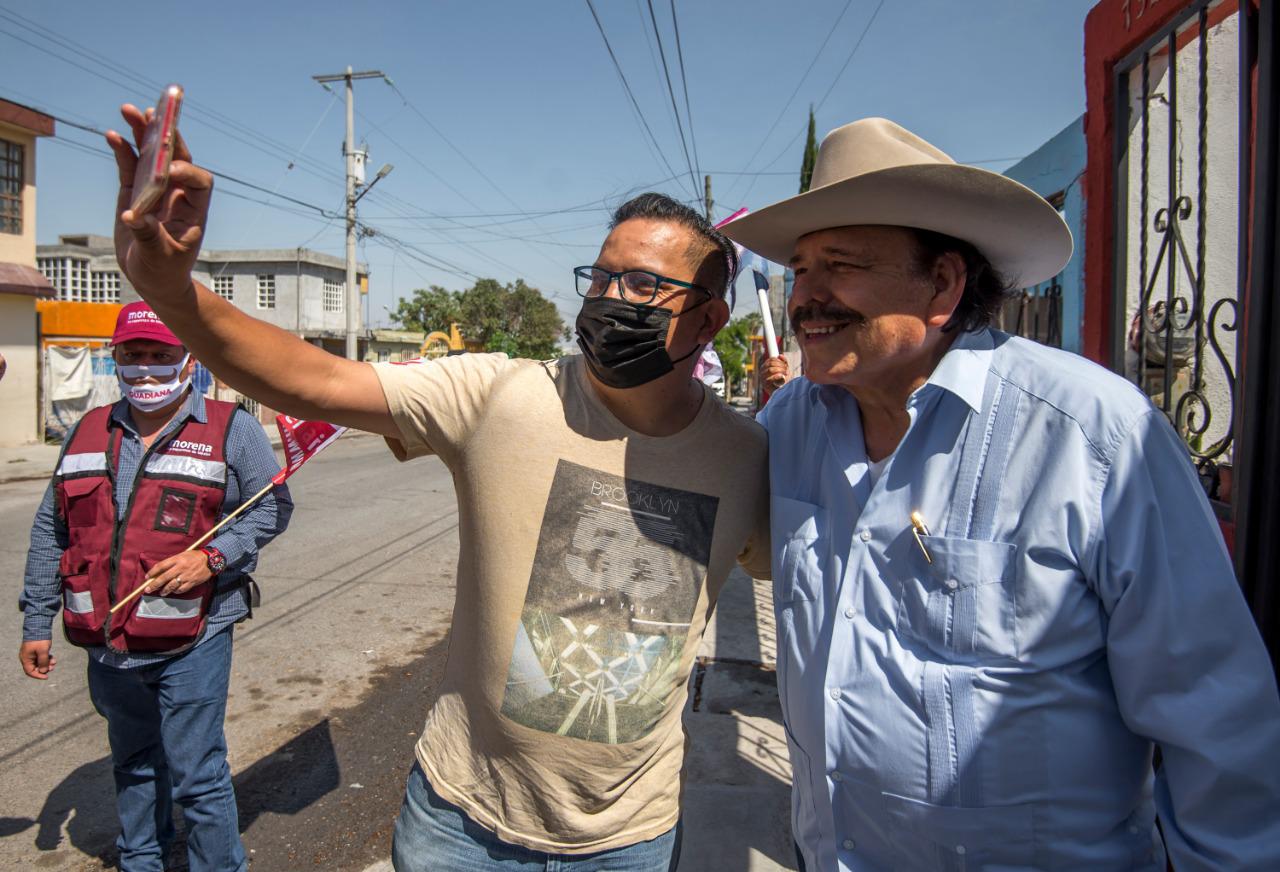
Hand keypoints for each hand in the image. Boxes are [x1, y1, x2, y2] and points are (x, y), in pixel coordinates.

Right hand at [19, 641, 55, 679]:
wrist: (39, 627)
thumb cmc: (39, 639)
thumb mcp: (43, 651)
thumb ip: (43, 662)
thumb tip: (44, 671)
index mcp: (26, 658)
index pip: (30, 671)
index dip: (38, 675)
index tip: (47, 677)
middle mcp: (27, 657)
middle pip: (35, 667)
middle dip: (45, 668)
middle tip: (53, 666)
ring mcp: (32, 653)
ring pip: (39, 662)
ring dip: (47, 663)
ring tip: (54, 661)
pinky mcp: (36, 650)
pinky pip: (41, 657)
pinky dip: (47, 659)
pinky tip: (53, 658)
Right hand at [107, 103, 212, 301]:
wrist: (152, 279)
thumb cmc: (164, 271)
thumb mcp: (159, 257)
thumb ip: (149, 236)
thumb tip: (134, 217)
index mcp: (194, 211)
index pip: (200, 181)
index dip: (188, 171)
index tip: (170, 170)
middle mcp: (177, 195)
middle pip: (176, 158)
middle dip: (165, 136)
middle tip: (152, 113)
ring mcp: (155, 191)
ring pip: (152, 157)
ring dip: (142, 133)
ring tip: (129, 110)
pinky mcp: (134, 193)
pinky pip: (130, 167)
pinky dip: (123, 150)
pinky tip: (113, 135)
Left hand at [144, 550, 212, 596]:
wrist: (211, 560)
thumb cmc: (195, 557)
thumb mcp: (182, 555)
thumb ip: (172, 562)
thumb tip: (160, 572)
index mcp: (177, 559)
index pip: (161, 566)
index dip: (152, 572)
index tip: (147, 577)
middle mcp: (181, 568)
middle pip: (163, 578)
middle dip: (154, 585)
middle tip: (148, 590)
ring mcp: (186, 576)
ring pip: (171, 586)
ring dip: (164, 590)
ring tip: (161, 592)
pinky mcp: (192, 582)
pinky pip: (181, 589)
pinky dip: (176, 591)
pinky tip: (174, 591)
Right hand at [762, 356, 789, 391]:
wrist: (783, 392)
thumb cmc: (784, 380)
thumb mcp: (785, 369)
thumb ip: (784, 362)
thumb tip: (780, 355)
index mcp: (765, 366)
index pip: (771, 359)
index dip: (779, 360)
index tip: (786, 365)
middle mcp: (762, 371)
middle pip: (770, 364)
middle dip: (780, 365)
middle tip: (787, 369)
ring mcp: (762, 378)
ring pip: (770, 369)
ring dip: (780, 370)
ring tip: (787, 373)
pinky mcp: (765, 385)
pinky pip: (770, 378)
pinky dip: (777, 376)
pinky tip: (782, 377)